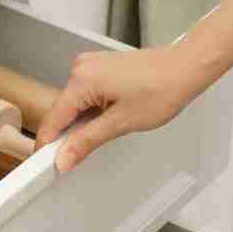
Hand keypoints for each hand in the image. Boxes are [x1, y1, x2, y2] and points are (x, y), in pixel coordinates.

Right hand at [34, 47, 203, 172]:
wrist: (186, 68)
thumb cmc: (162, 89)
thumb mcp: (120, 123)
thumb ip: (86, 142)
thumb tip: (63, 158)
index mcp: (82, 80)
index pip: (53, 120)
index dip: (48, 146)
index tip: (46, 166)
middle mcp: (81, 68)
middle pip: (62, 112)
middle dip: (68, 136)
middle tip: (79, 158)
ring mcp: (91, 65)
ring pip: (75, 105)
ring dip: (83, 123)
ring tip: (109, 131)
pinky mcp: (101, 68)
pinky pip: (86, 94)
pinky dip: (92, 111)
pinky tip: (110, 118)